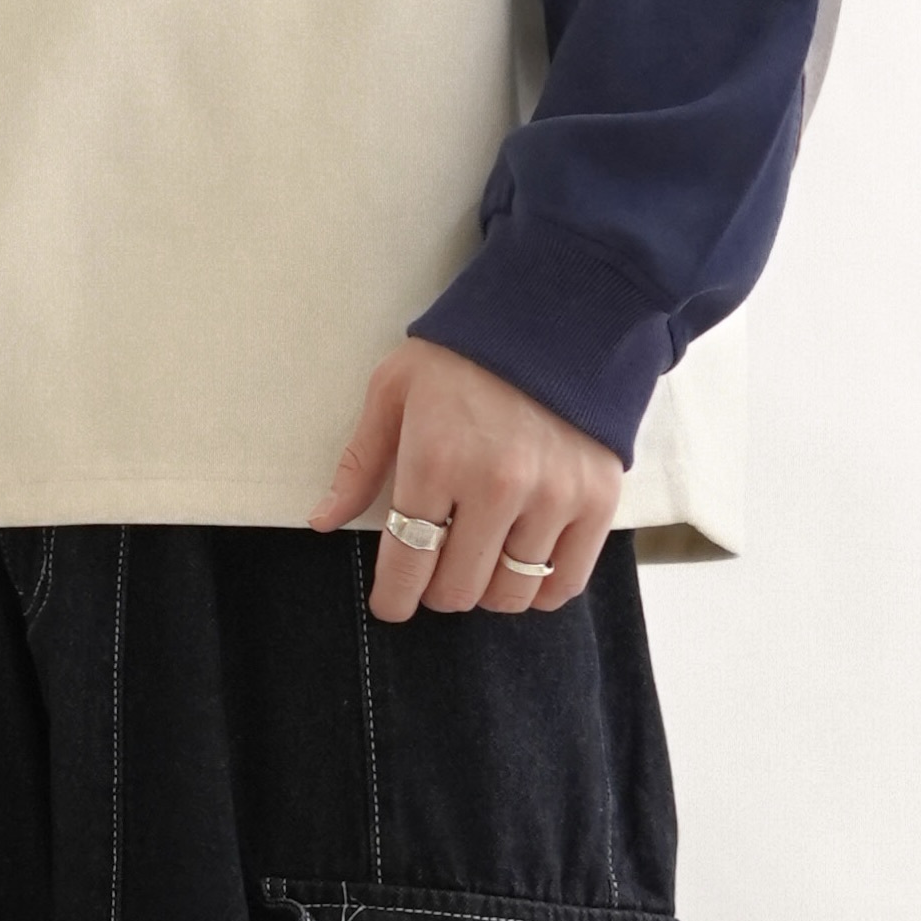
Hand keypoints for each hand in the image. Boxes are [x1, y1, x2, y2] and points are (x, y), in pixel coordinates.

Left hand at [309, 338, 627, 623]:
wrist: (556, 317)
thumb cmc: (464, 355)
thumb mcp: (394, 391)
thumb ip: (360, 462)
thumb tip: (324, 521)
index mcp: (437, 459)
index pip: (407, 562)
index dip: (393, 597)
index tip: (390, 603)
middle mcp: (496, 486)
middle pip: (458, 588)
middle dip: (436, 590)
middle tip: (435, 569)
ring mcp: (553, 496)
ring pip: (510, 593)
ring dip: (486, 590)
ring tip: (479, 562)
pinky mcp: (597, 500)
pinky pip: (565, 582)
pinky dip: (539, 590)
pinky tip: (522, 568)